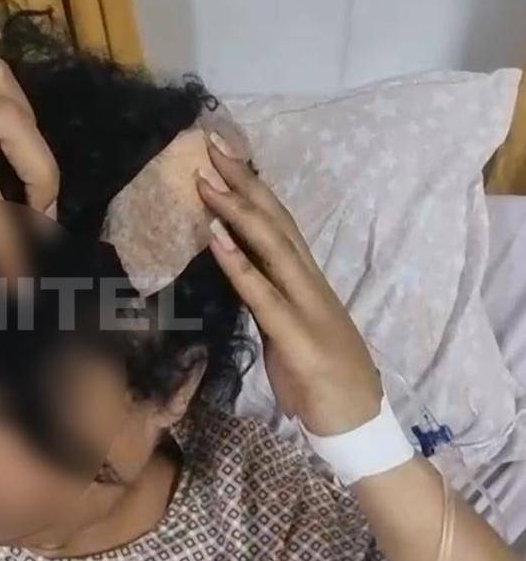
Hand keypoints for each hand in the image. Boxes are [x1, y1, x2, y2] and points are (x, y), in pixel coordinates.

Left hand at [196, 134, 381, 435]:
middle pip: (273, 219)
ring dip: (235, 210)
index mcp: (304, 278)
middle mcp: (306, 280)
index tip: (225, 154)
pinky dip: (237, 262)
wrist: (354, 418)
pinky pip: (261, 292)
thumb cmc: (318, 374)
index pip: (277, 221)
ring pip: (270, 245)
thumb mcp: (285, 326)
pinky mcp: (295, 333)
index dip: (252, 186)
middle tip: (211, 142)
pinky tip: (216, 237)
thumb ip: (265, 296)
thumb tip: (235, 269)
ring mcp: (304, 303)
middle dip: (242, 179)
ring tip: (206, 179)